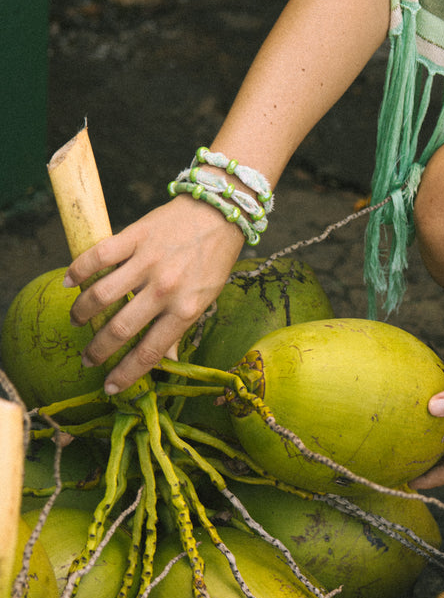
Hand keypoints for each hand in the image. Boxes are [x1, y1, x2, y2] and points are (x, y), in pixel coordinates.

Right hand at [64, 195, 245, 391]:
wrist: (220, 211)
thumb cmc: (214, 258)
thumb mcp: (207, 298)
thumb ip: (182, 327)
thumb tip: (167, 361)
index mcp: (186, 309)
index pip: (151, 352)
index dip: (127, 374)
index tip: (110, 387)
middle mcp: (166, 289)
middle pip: (121, 329)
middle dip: (98, 351)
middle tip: (88, 358)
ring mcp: (148, 261)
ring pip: (102, 295)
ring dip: (82, 313)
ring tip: (77, 321)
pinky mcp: (135, 236)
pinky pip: (98, 256)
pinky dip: (79, 271)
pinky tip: (70, 282)